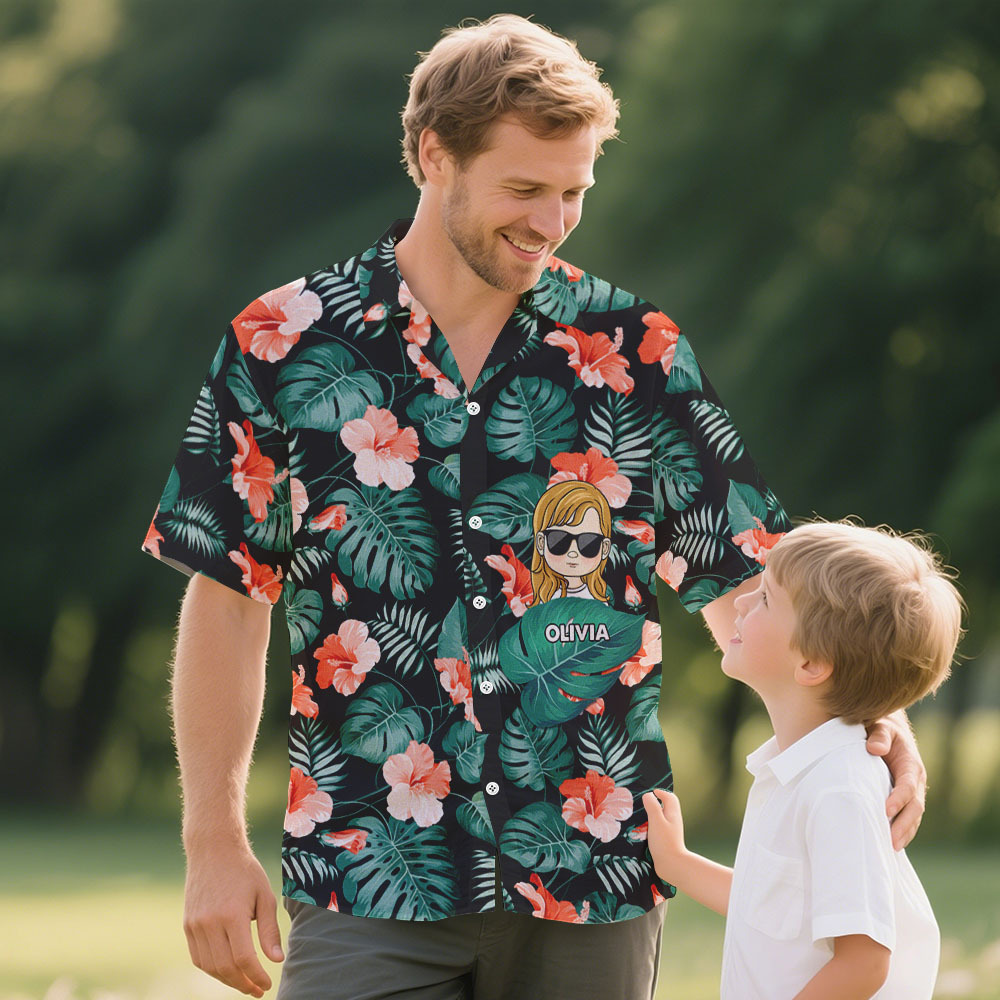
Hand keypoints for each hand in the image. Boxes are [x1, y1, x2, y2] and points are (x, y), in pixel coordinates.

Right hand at [182, 843, 283, 997]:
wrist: (214, 850)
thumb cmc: (245, 871)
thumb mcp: (264, 895)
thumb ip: (269, 930)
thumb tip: (276, 960)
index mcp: (232, 914)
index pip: (243, 958)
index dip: (255, 976)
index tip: (267, 985)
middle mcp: (210, 922)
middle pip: (225, 967)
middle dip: (243, 984)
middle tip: (257, 990)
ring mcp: (195, 925)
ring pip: (210, 967)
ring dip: (227, 980)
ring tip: (245, 983)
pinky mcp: (187, 925)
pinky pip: (198, 957)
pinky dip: (213, 969)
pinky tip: (228, 970)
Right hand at [642, 789, 686, 881]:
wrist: (672, 865)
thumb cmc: (664, 842)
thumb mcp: (656, 820)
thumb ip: (652, 806)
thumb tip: (648, 795)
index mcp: (672, 814)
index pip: (670, 797)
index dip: (661, 792)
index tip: (650, 793)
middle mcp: (673, 821)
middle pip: (667, 807)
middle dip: (657, 802)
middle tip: (644, 804)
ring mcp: (671, 831)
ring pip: (663, 818)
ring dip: (653, 815)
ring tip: (641, 817)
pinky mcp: (667, 840)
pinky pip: (660, 828)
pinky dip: (652, 826)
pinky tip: (644, 832)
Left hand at [866, 711, 926, 850]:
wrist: (887, 731)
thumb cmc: (880, 728)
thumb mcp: (881, 726)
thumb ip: (879, 736)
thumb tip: (875, 748)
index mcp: (911, 764)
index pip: (907, 786)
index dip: (899, 799)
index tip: (886, 811)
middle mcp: (916, 781)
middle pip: (915, 807)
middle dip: (904, 825)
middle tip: (891, 841)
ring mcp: (913, 791)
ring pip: (913, 816)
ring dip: (905, 833)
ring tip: (891, 847)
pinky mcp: (906, 798)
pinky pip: (908, 817)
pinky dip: (902, 831)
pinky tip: (890, 843)